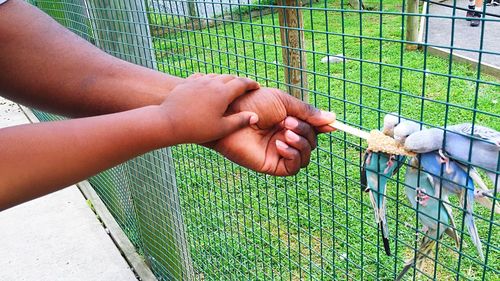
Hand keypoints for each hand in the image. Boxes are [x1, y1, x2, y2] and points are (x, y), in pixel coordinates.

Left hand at [159, 74, 259, 143]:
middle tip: (244, 88)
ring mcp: (198, 81)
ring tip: (226, 87)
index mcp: (223, 93)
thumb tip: (255, 116)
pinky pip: (201, 77)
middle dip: (238, 82)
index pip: (242, 83)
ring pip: (215, 76)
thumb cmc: (197, 129)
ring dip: (223, 80)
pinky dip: (208, 80)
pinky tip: (207, 84)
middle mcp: (212, 82)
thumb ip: (240, 121)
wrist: (168, 122)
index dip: (251, 84)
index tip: (257, 86)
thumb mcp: (221, 129)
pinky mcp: (186, 83)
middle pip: (229, 77)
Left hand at [206, 87, 335, 175]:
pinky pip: (293, 168)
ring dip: (301, 143)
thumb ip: (307, 112)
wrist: (230, 115)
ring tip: (284, 132)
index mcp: (289, 121)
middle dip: (306, 131)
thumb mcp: (284, 102)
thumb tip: (332, 119)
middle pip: (312, 143)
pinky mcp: (271, 165)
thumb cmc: (252, 103)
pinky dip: (293, 155)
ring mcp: (279, 152)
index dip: (323, 127)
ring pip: (306, 156)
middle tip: (288, 122)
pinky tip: (280, 144)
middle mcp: (285, 137)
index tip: (333, 125)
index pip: (313, 129)